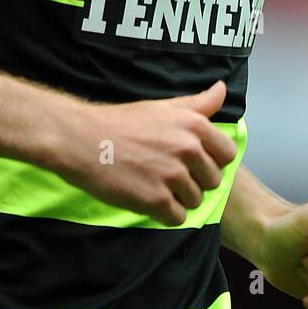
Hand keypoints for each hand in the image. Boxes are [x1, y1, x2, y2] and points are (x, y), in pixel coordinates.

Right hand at [65, 80, 237, 226]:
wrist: (80, 139)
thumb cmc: (119, 122)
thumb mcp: (162, 107)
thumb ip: (197, 104)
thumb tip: (222, 89)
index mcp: (194, 125)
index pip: (227, 155)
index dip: (210, 160)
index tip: (190, 161)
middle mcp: (188, 149)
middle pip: (213, 181)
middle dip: (194, 181)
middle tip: (165, 173)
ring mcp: (173, 176)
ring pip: (196, 201)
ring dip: (178, 198)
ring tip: (153, 183)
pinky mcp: (156, 200)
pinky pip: (178, 218)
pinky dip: (164, 214)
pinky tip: (147, 198)